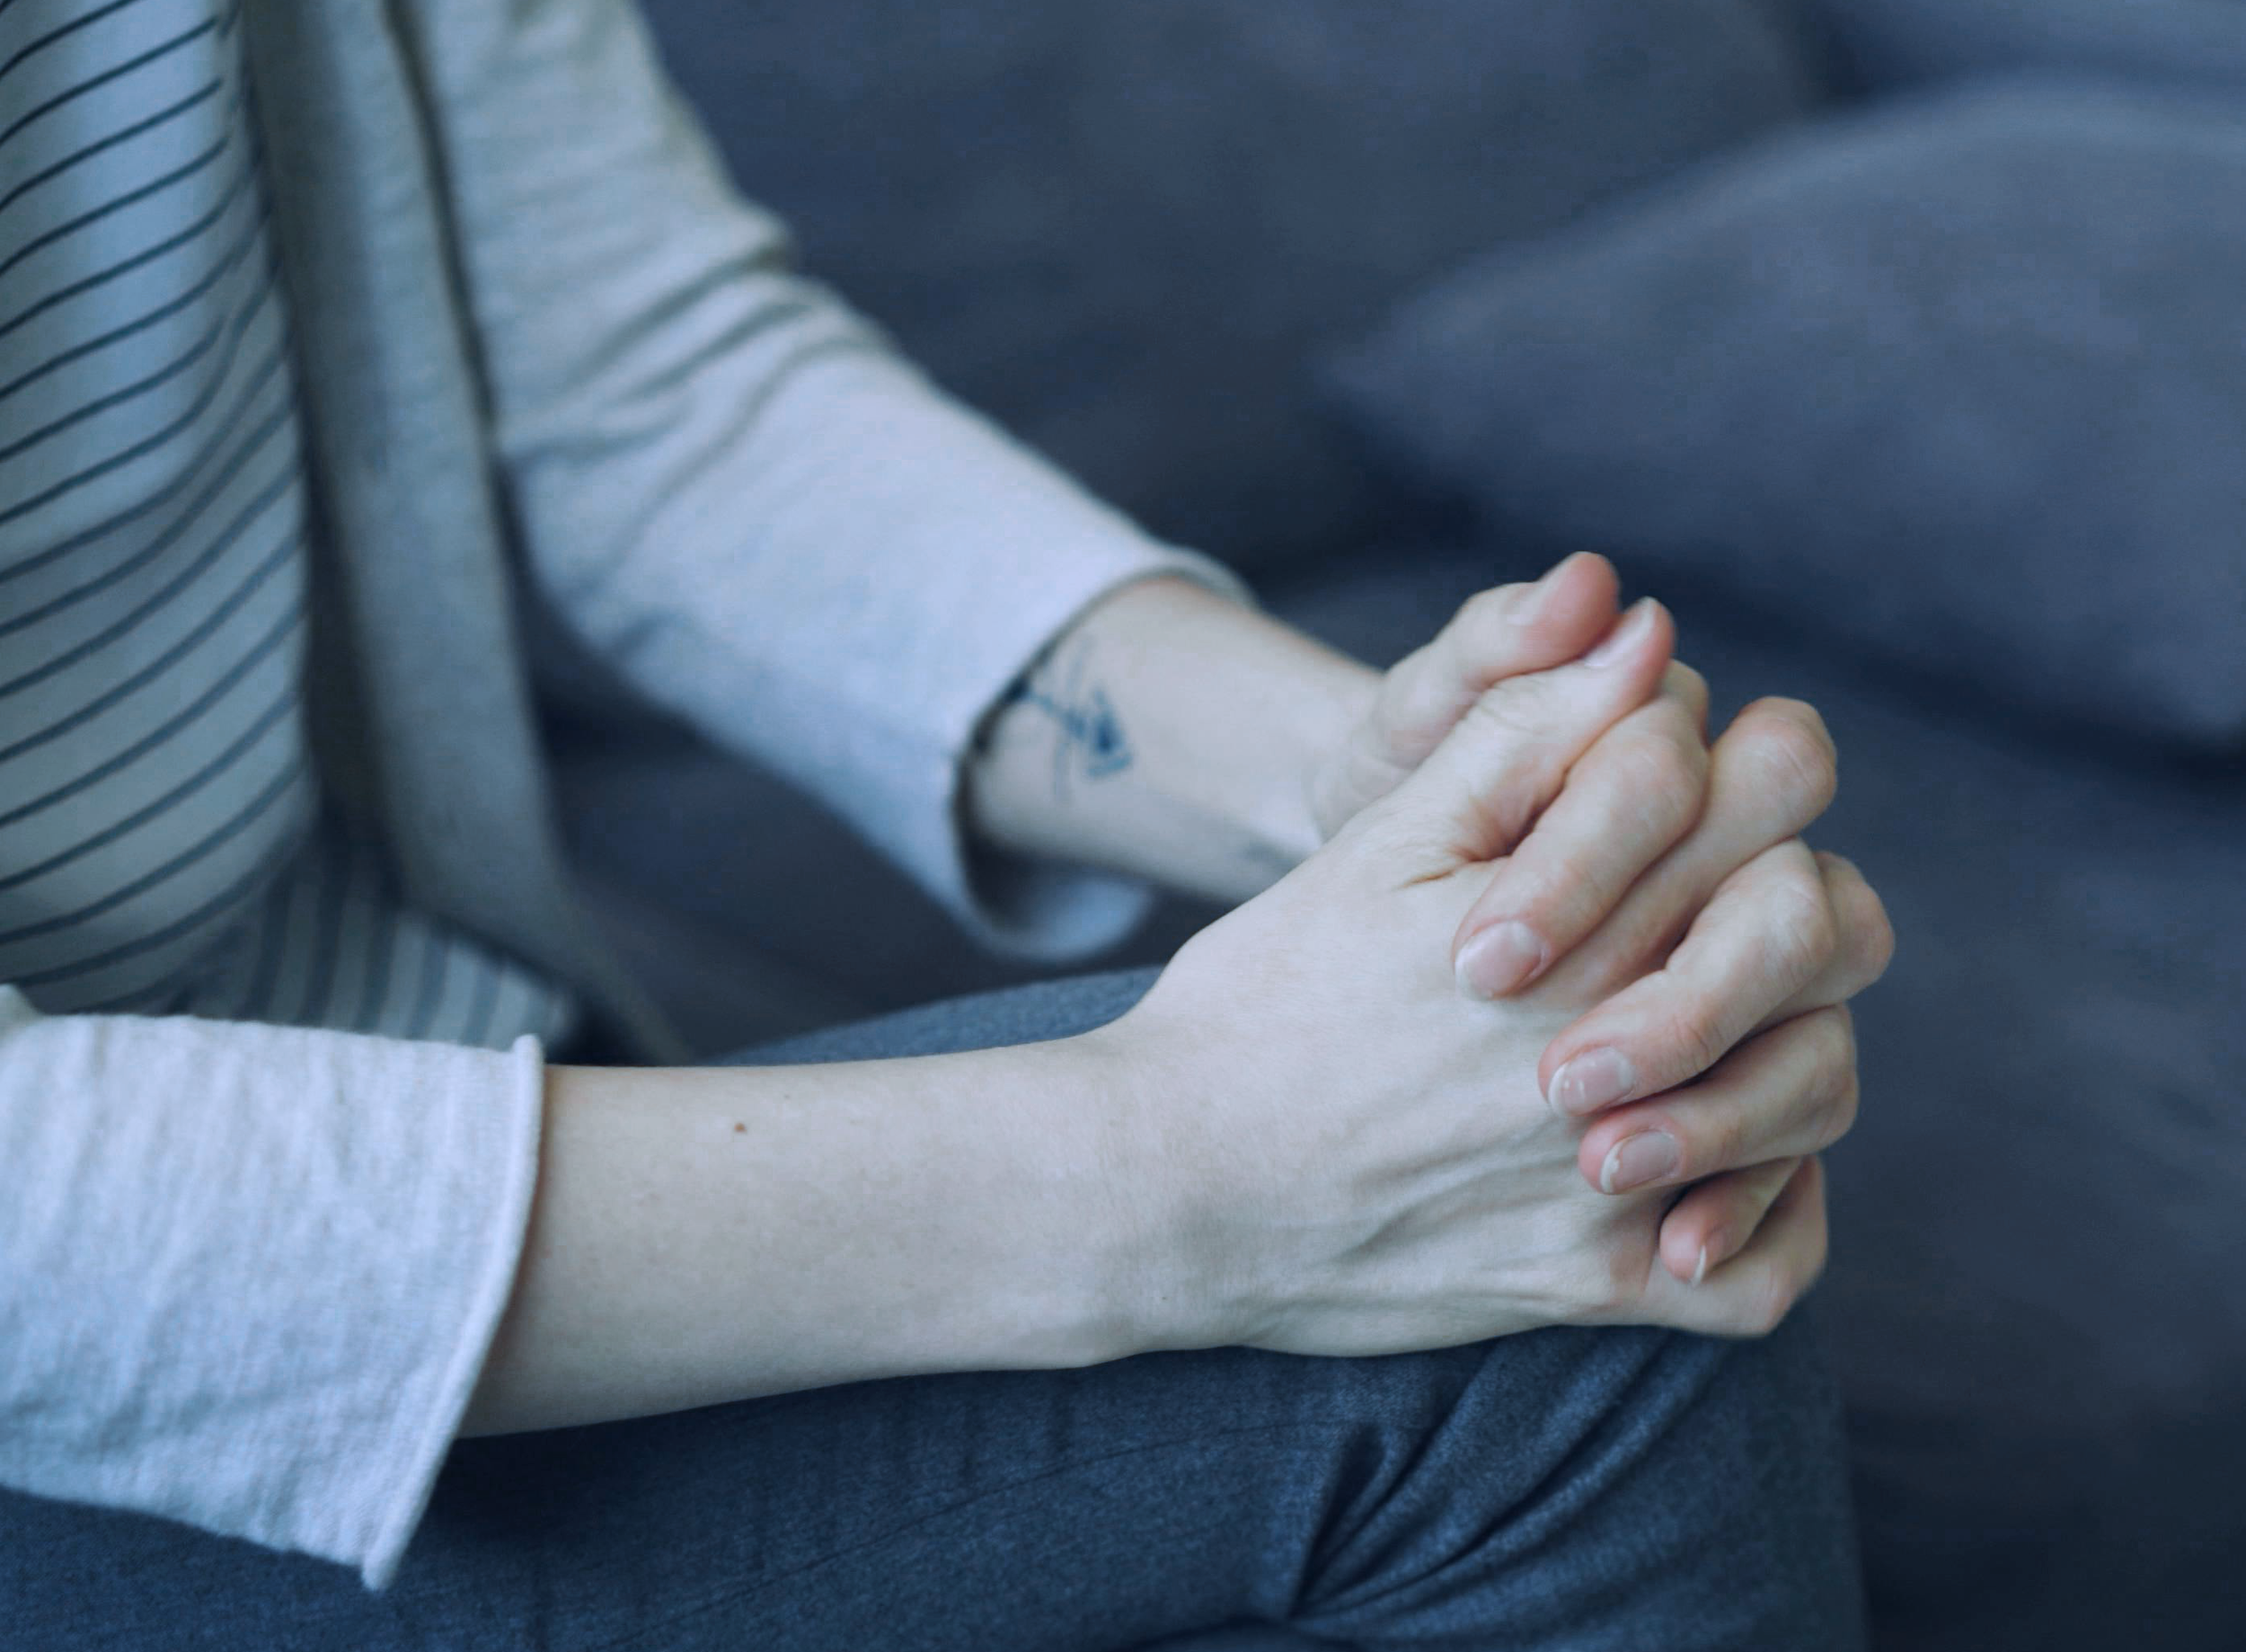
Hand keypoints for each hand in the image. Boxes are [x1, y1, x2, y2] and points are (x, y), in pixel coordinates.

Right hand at [1095, 602, 1883, 1349]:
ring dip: (1788, 1022)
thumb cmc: (1266, 995)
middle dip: (1778, 868)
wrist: (1169, 1180)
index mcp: (1574, 918)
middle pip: (1818, 923)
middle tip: (1722, 866)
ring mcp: (1618, 1185)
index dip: (1732, 749)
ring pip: (1820, 1084)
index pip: (1757, 786)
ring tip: (1718, 1000)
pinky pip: (1765, 1281)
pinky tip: (1723, 1162)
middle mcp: (1621, 1050)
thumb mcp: (1375, 837)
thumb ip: (1524, 731)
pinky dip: (1774, 1216)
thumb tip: (1647, 633)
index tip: (1677, 763)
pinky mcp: (1592, 1288)